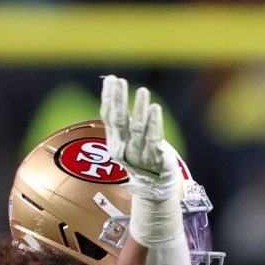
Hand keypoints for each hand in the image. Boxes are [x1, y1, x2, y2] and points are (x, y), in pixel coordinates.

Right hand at [100, 75, 180, 202]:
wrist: (155, 185)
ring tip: (143, 91)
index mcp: (113, 141)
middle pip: (119, 120)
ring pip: (137, 128)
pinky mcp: (156, 158)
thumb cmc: (140, 153)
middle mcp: (123, 148)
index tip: (111, 78)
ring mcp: (139, 154)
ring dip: (139, 108)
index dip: (109, 97)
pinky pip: (154, 138)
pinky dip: (154, 123)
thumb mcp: (125, 136)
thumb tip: (111, 81)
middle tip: (120, 81)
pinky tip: (155, 108)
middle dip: (119, 100)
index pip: (108, 116)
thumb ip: (119, 114)